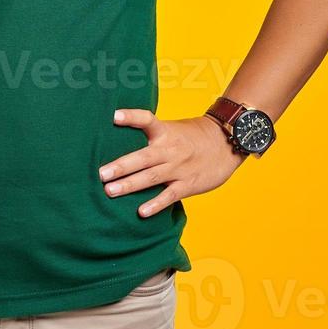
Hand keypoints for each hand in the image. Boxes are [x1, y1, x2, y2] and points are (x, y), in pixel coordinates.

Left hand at [98, 109, 246, 217]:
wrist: (226, 143)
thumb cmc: (193, 137)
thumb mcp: (173, 129)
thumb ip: (151, 134)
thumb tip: (118, 133)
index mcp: (165, 131)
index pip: (147, 120)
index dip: (131, 117)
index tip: (114, 116)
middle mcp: (170, 149)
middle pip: (143, 157)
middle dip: (121, 166)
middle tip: (101, 174)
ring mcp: (179, 168)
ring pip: (151, 177)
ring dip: (130, 185)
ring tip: (110, 191)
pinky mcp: (188, 184)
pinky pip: (169, 195)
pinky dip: (156, 204)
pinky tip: (141, 212)